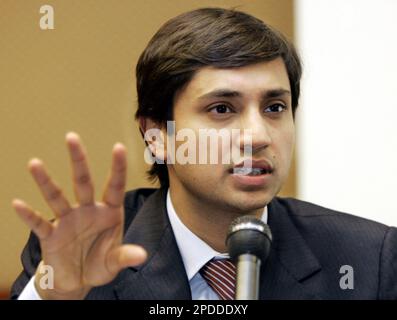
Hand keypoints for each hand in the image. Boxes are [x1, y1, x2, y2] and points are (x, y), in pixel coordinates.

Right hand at [12, 132, 146, 298]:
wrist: (77, 280)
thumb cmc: (100, 264)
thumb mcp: (115, 262)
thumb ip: (125, 256)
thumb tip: (142, 256)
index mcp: (109, 212)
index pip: (114, 186)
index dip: (117, 167)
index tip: (119, 146)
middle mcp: (88, 211)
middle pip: (83, 182)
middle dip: (78, 160)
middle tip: (72, 137)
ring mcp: (68, 221)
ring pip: (57, 197)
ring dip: (46, 182)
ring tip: (34, 163)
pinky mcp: (51, 235)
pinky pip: (39, 224)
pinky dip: (29, 216)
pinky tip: (18, 204)